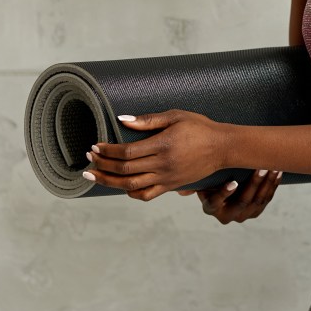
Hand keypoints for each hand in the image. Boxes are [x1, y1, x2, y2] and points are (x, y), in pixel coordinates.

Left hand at [84, 110, 225, 200]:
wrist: (222, 148)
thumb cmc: (200, 127)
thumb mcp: (176, 116)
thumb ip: (148, 120)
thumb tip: (122, 120)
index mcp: (163, 145)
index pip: (127, 152)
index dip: (107, 151)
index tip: (95, 146)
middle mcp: (163, 164)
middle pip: (125, 169)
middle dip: (103, 164)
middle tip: (89, 158)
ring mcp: (166, 178)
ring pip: (131, 186)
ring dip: (109, 181)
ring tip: (94, 175)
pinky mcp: (171, 186)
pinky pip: (146, 195)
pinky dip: (130, 193)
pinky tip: (121, 186)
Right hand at [185, 169, 282, 223]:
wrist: (224, 184)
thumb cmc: (209, 180)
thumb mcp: (201, 180)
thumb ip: (192, 183)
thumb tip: (181, 191)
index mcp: (211, 208)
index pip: (215, 202)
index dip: (224, 193)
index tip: (233, 182)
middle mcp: (226, 215)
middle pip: (242, 202)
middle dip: (253, 184)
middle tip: (261, 168)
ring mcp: (242, 215)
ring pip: (257, 201)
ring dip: (266, 184)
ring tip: (272, 168)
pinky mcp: (255, 211)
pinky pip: (266, 199)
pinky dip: (272, 186)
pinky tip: (277, 173)